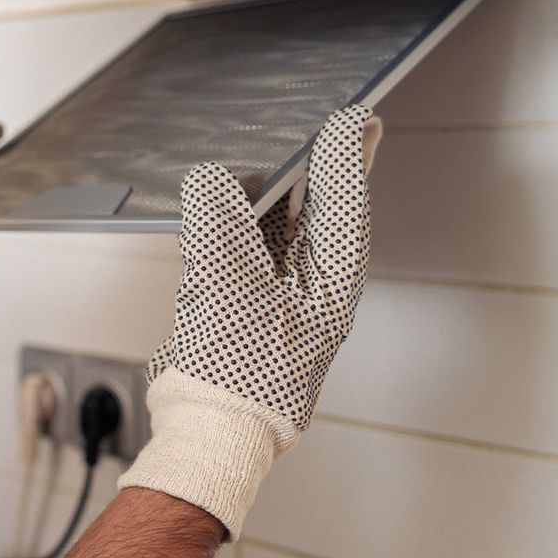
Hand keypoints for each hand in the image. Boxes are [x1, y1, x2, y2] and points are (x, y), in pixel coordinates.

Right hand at [118, 105, 383, 537]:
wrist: (211, 436)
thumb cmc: (236, 377)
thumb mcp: (229, 288)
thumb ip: (221, 227)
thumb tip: (210, 180)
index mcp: (328, 289)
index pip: (344, 210)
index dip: (343, 162)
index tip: (347, 121)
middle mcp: (311, 293)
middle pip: (323, 218)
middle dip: (329, 173)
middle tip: (344, 129)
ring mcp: (279, 303)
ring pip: (287, 235)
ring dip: (288, 196)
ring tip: (294, 156)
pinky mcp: (245, 312)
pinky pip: (252, 253)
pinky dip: (247, 224)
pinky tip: (235, 206)